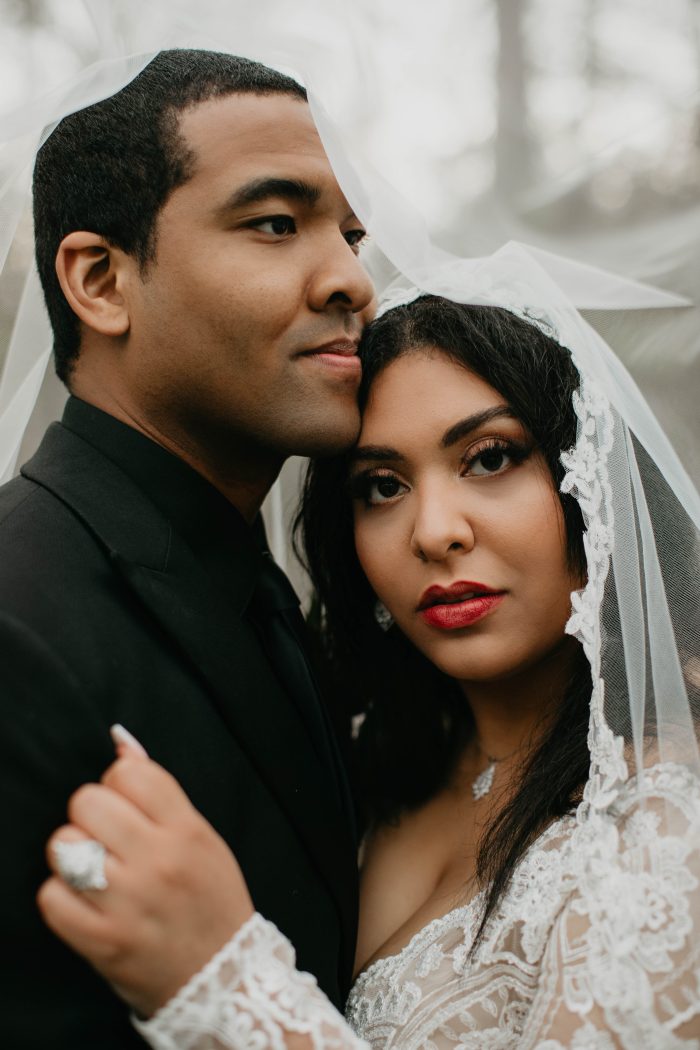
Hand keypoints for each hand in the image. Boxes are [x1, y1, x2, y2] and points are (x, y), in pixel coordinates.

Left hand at [38, 731, 253, 1017]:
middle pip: (88, 801)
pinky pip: (52, 897)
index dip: (117, 784)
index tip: (126, 806)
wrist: (225, 978)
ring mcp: (129, 902)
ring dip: (73, 855)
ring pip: (65, 845)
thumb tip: (120, 742)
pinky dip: (60, 896)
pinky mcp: (103, 941)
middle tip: (107, 839)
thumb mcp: (200, 836)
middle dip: (91, 815)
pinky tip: (83, 901)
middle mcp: (159, 861)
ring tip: (94, 870)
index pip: (129, 773)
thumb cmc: (209, 899)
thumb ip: (160, 790)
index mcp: (187, 831)